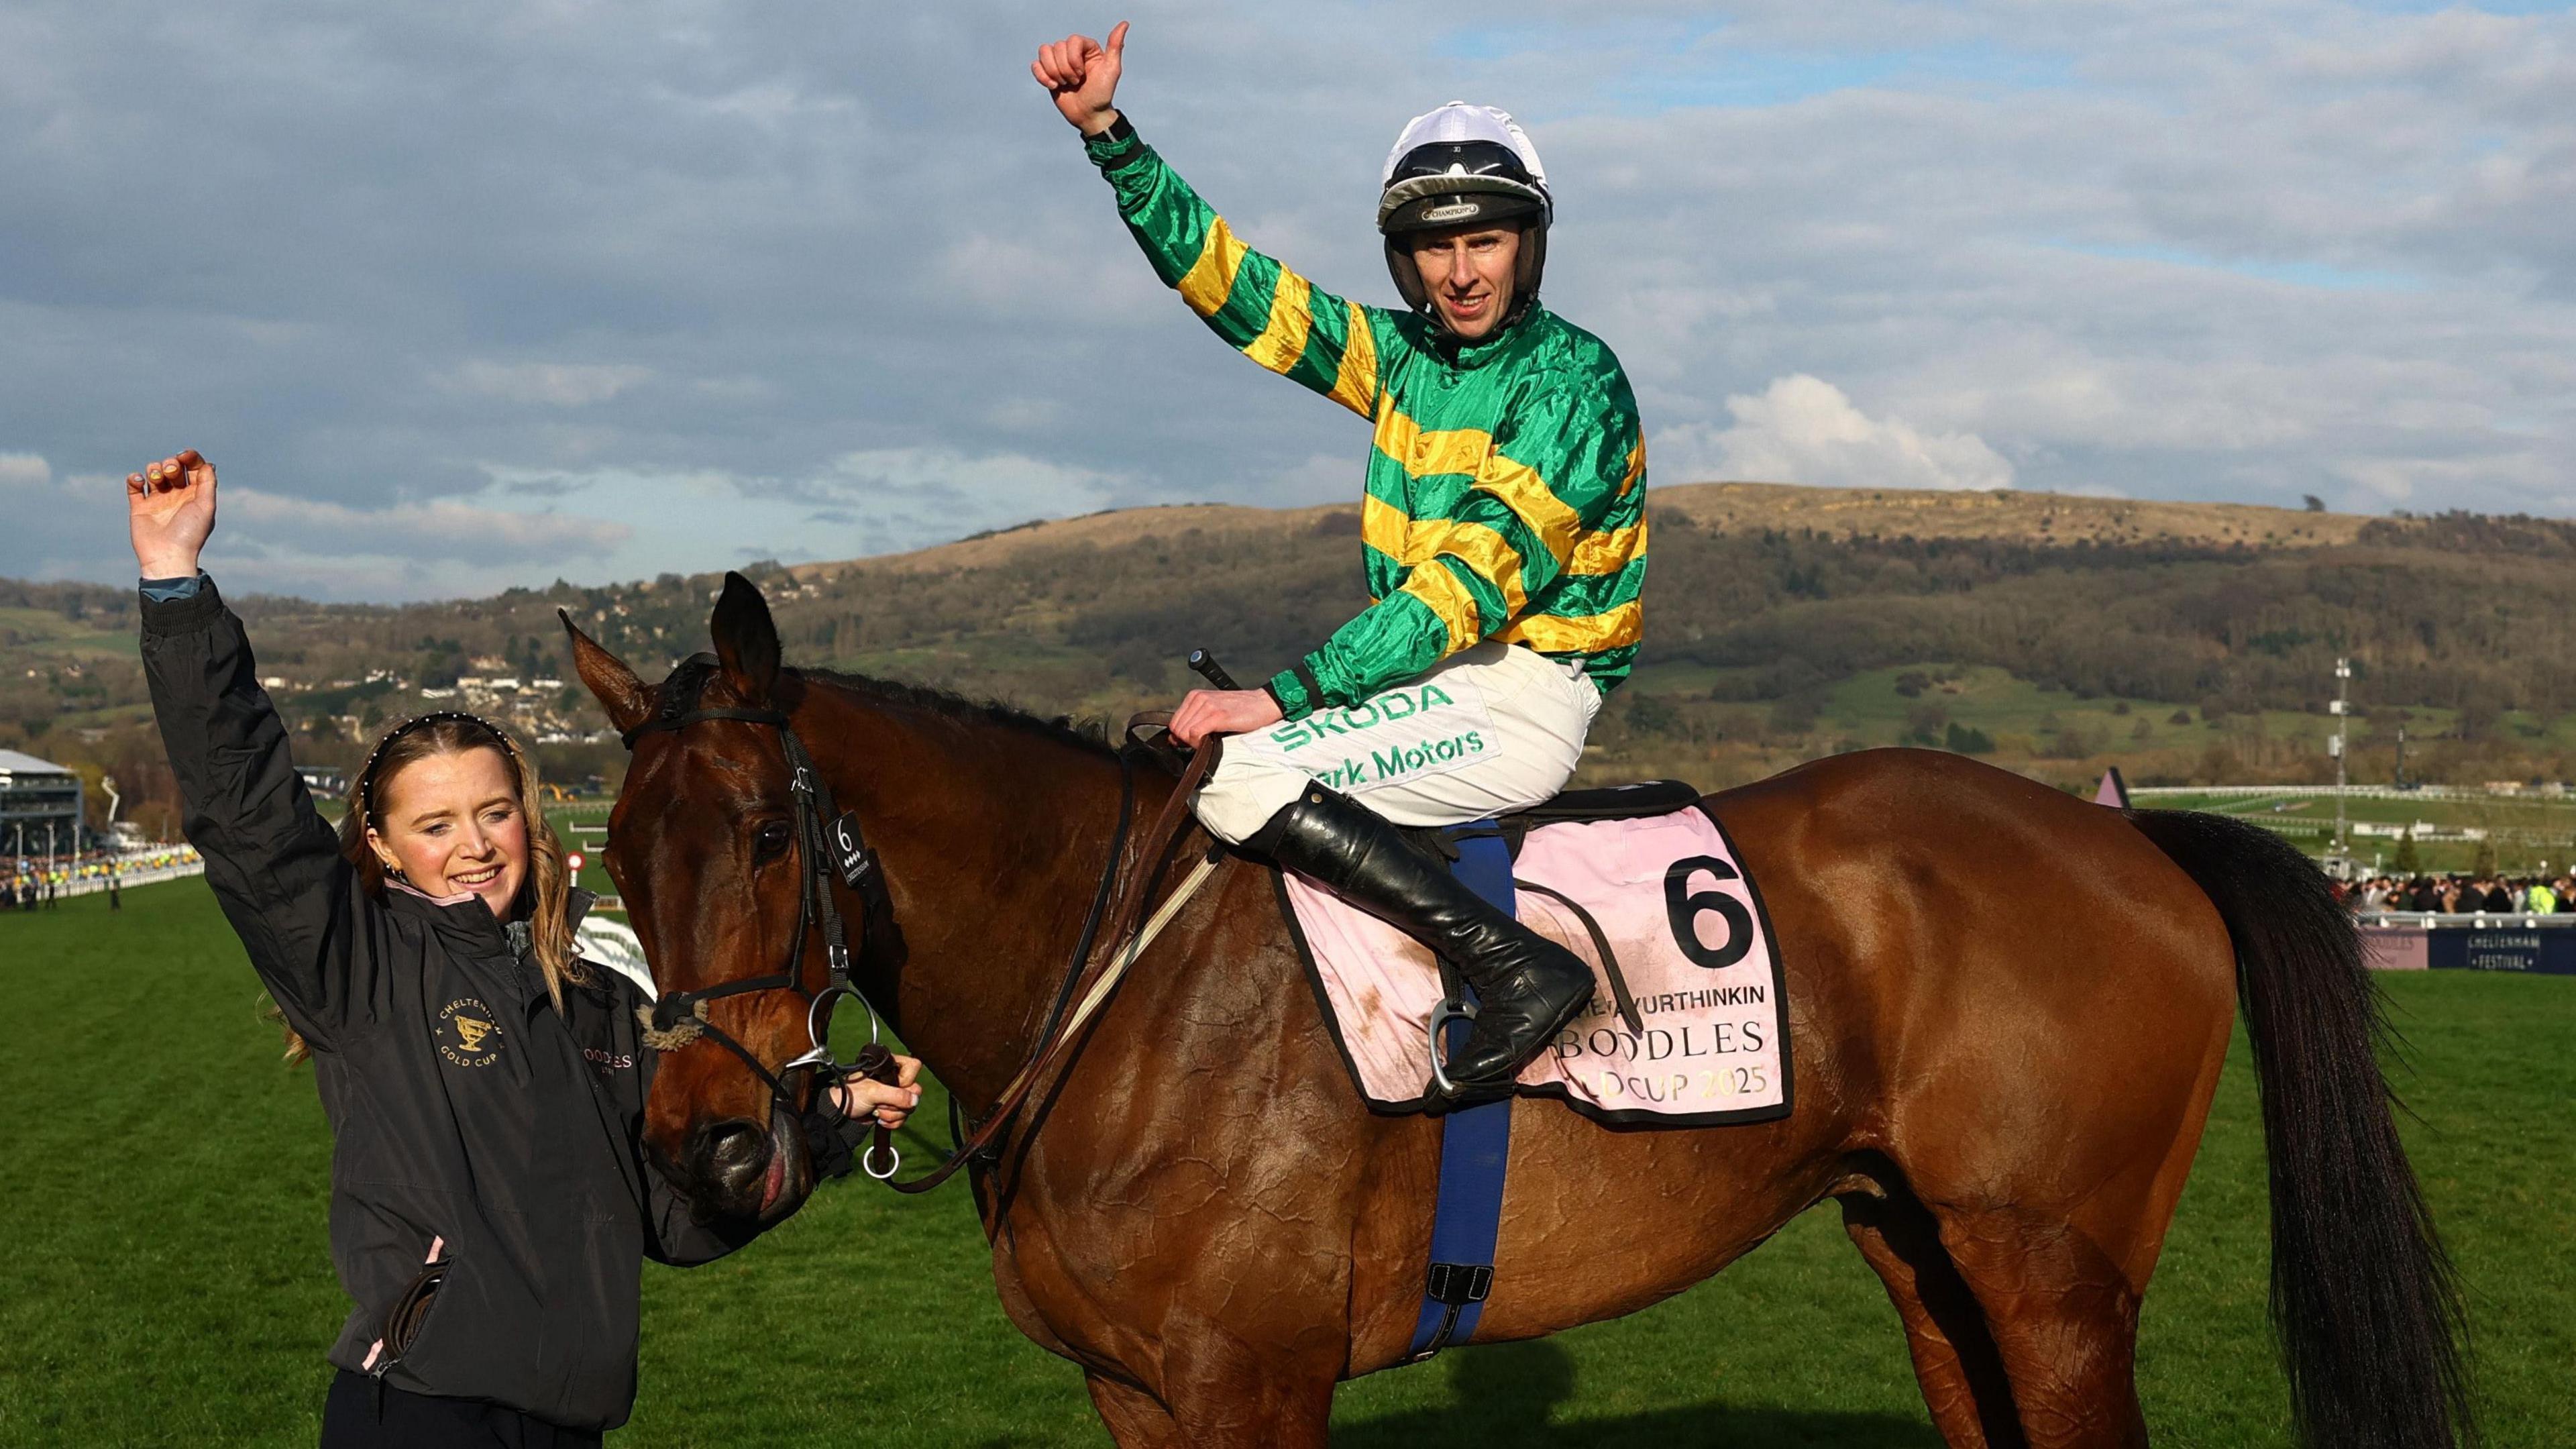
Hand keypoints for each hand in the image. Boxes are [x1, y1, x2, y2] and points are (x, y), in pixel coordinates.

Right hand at [127, 449, 216, 578]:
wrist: (167, 556)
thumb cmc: (190, 533)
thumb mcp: (206, 506)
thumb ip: (208, 483)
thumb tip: (207, 463)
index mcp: (195, 495)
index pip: (193, 468)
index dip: (190, 458)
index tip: (184, 455)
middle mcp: (177, 496)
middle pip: (173, 468)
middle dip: (171, 463)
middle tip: (170, 472)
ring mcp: (158, 501)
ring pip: (153, 473)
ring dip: (154, 468)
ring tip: (156, 479)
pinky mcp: (140, 507)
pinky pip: (134, 486)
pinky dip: (135, 478)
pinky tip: (139, 481)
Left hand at [830, 1052, 922, 1129]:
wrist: (840, 1114)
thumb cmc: (850, 1095)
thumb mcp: (873, 1091)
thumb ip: (896, 1095)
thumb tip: (915, 1100)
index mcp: (890, 1067)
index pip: (913, 1068)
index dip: (906, 1079)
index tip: (893, 1085)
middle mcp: (894, 1080)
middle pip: (914, 1091)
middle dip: (897, 1102)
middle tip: (880, 1102)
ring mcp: (894, 1095)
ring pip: (909, 1106)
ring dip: (892, 1113)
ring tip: (876, 1110)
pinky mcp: (892, 1109)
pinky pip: (903, 1117)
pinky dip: (892, 1121)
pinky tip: (879, 1118)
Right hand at [1031, 20, 1126, 134]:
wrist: (1089, 115)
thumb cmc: (1102, 93)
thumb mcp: (1112, 69)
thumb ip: (1115, 46)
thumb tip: (1124, 24)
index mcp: (1087, 48)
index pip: (1072, 40)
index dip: (1074, 59)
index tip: (1083, 75)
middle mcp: (1072, 51)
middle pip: (1058, 47)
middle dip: (1066, 70)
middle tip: (1077, 82)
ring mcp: (1059, 62)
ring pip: (1044, 52)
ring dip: (1054, 72)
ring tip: (1065, 84)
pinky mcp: (1048, 73)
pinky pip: (1035, 65)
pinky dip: (1042, 76)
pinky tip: (1053, 86)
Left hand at [1169, 687, 1284, 748]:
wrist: (1263, 704)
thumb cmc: (1241, 710)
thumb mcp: (1213, 709)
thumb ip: (1195, 720)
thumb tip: (1177, 739)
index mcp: (1195, 696)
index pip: (1174, 723)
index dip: (1180, 737)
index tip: (1193, 742)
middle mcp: (1199, 698)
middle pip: (1177, 729)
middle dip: (1186, 741)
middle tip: (1202, 743)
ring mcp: (1208, 706)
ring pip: (1184, 732)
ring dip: (1194, 743)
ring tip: (1209, 741)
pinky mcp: (1218, 715)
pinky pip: (1195, 733)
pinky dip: (1199, 743)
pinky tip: (1211, 742)